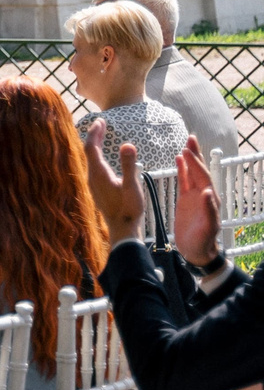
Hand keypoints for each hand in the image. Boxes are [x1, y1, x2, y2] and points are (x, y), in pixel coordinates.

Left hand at [84, 120, 144, 237]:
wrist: (123, 229)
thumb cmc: (129, 209)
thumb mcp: (132, 186)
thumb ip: (129, 165)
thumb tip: (127, 144)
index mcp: (99, 174)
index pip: (91, 148)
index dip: (95, 133)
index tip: (100, 120)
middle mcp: (93, 177)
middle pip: (89, 152)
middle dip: (94, 136)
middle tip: (100, 122)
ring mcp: (94, 183)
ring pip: (91, 159)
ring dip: (95, 145)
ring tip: (102, 134)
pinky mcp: (98, 188)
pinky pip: (95, 166)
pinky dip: (98, 155)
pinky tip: (104, 157)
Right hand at [177, 135, 222, 266]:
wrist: (196, 251)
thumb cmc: (202, 241)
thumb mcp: (207, 227)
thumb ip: (209, 210)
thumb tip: (208, 192)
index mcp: (210, 199)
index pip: (203, 176)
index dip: (195, 163)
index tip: (187, 150)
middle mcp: (204, 194)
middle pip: (200, 170)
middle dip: (196, 155)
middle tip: (191, 138)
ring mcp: (195, 196)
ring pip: (193, 173)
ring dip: (190, 159)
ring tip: (186, 144)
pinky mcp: (186, 199)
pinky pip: (184, 181)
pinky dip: (182, 169)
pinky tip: (178, 160)